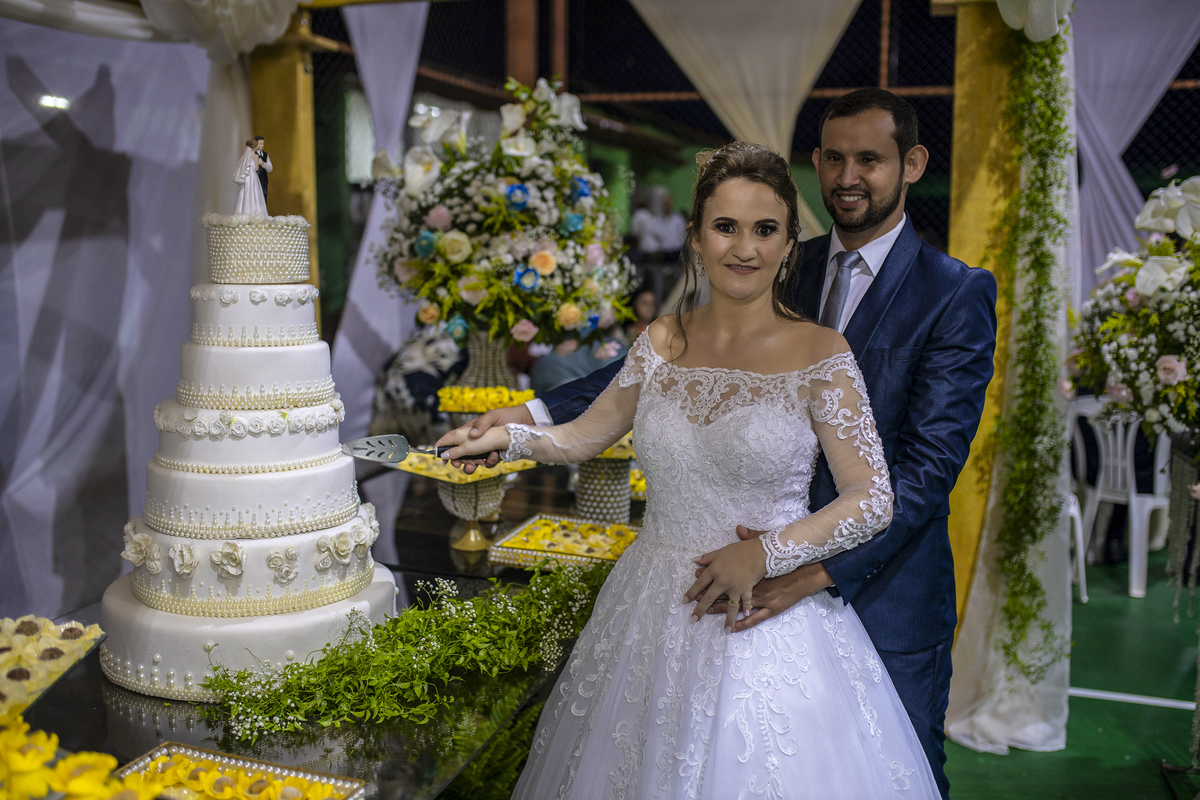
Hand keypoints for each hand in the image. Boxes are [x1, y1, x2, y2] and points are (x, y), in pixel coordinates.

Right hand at [444, 405, 533, 472]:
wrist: (523, 424)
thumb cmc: (505, 416)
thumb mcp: (492, 416)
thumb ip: (481, 424)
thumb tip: (472, 435)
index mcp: (468, 430)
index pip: (450, 438)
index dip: (442, 447)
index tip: (438, 455)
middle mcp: (474, 441)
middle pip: (459, 454)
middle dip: (458, 461)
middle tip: (460, 464)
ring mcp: (483, 449)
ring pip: (472, 462)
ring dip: (473, 464)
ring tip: (478, 463)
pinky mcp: (492, 454)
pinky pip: (487, 463)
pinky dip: (490, 461)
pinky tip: (495, 455)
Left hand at [684, 538, 766, 632]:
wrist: (758, 552)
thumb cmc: (739, 550)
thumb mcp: (720, 551)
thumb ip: (707, 557)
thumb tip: (694, 560)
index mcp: (715, 571)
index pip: (700, 583)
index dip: (691, 592)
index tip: (684, 601)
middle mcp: (723, 582)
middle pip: (709, 598)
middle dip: (700, 609)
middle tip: (693, 619)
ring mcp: (735, 588)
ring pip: (729, 606)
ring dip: (728, 618)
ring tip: (726, 629)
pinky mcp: (747, 590)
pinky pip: (746, 602)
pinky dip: (747, 608)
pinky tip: (746, 615)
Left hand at [698, 525, 833, 631]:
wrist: (802, 569)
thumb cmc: (783, 557)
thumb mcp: (764, 543)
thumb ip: (749, 536)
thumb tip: (739, 528)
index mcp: (741, 569)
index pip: (719, 576)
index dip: (705, 580)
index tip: (693, 583)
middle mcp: (746, 584)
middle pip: (722, 592)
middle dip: (706, 599)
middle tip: (693, 605)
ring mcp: (757, 596)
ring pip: (734, 605)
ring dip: (720, 611)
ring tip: (707, 616)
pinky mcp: (769, 607)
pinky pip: (752, 617)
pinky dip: (741, 622)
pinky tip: (731, 628)